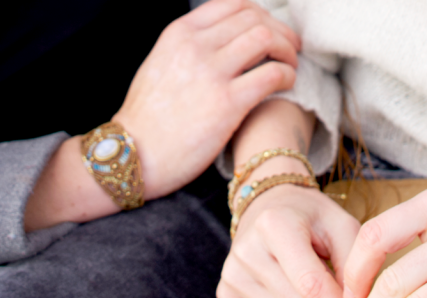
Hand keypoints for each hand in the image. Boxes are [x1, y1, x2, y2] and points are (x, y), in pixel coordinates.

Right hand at [113, 0, 299, 197]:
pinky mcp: (228, 103)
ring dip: (287, 50)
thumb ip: (189, 49)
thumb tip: (220, 43)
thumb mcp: (161, 65)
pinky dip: (287, 75)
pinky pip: (272, 74)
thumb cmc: (149, 119)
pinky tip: (288, 85)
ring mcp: (212, 73)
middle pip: (254, 18)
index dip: (261, 15)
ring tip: (291, 66)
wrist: (135, 154)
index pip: (232, 4)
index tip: (272, 30)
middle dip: (280, 32)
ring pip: (266, 39)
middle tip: (291, 48)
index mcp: (179, 33)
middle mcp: (196, 46)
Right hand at [217, 184, 359, 297]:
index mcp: (275, 225)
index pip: (310, 283)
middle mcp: (247, 249)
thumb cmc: (311, 218)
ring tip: (304, 282)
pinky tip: (286, 289)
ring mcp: (232, 273)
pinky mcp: (226, 293)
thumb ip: (353, 265)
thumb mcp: (342, 227)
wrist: (269, 207)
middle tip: (327, 283)